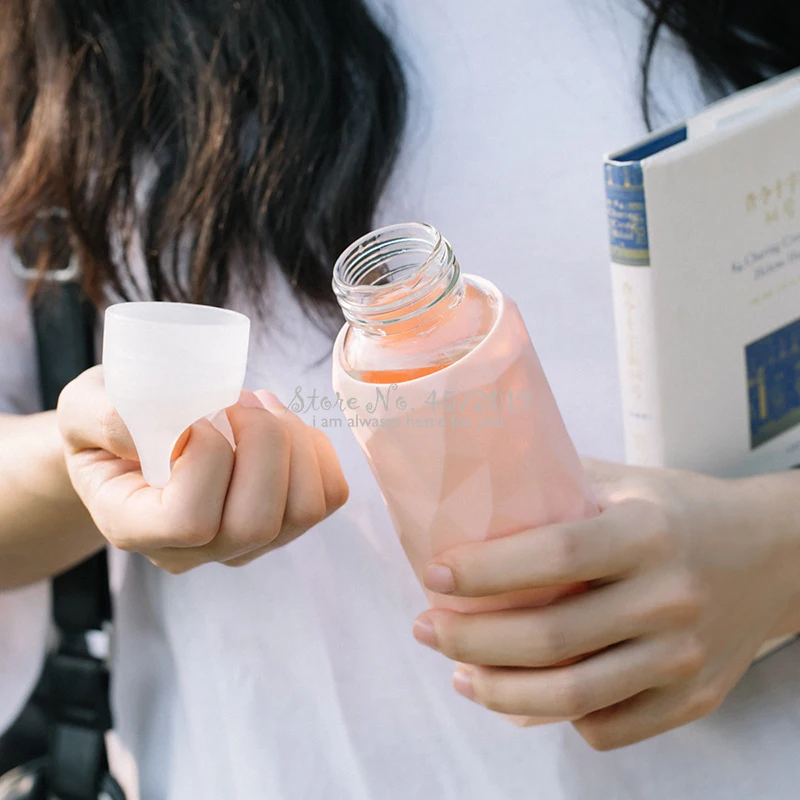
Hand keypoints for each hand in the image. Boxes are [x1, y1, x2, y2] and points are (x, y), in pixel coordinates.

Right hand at [58, 366, 348, 573]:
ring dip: (294, 442)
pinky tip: (285, 425)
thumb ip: (108, 417)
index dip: (208, 458)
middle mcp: (194, 551)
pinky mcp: (283, 524)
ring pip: (303, 509)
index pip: (191, 520)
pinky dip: (318, 451)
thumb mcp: (85, 406)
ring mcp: (244, 544)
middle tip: (239, 398)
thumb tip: (172, 428)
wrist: (137, 440)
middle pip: (257, 522)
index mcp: (135, 527)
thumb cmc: (110, 423)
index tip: (196, 415)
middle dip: (263, 442)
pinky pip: (328, 497)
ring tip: (261, 405)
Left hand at [412, 459, 799, 749]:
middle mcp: (669, 597)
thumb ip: (556, 487)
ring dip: (499, 692)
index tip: (435, 574)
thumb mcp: (625, 482)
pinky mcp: (694, 699)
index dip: (486, 570)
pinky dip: (556, 718)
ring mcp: (685, 657)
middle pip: (551, 637)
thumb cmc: (680, 512)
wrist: (775, 555)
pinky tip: (524, 696)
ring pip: (574, 696)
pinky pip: (609, 726)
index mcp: (647, 532)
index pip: (555, 556)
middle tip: (426, 628)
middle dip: (470, 640)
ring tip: (460, 674)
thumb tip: (472, 495)